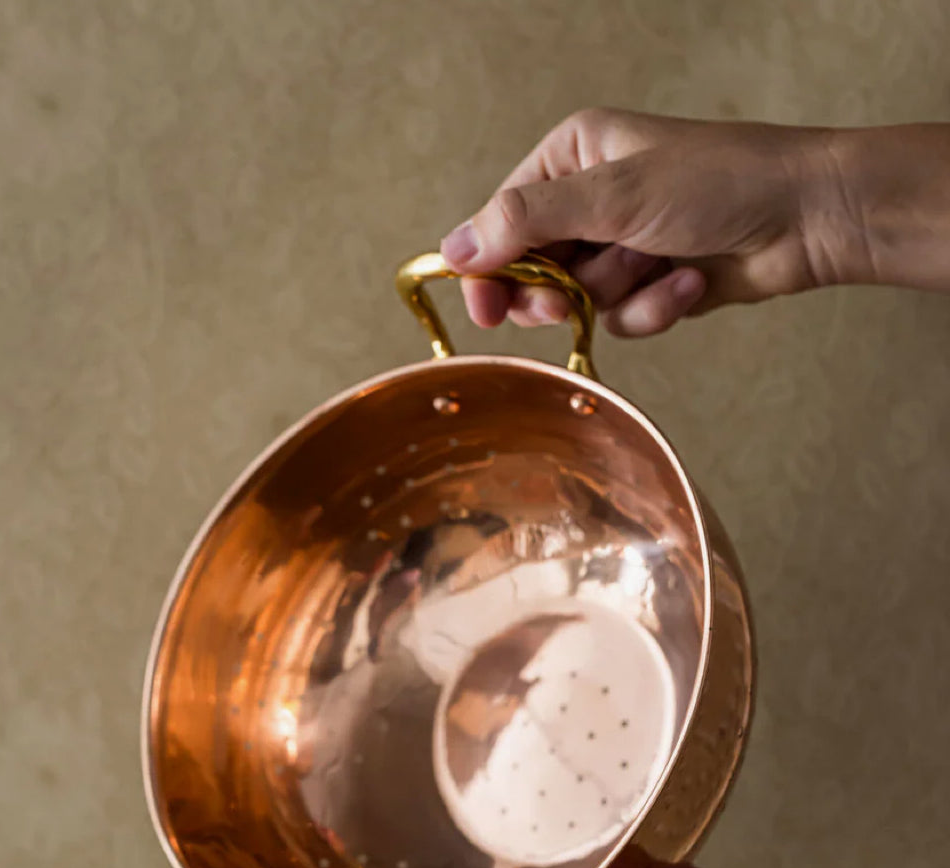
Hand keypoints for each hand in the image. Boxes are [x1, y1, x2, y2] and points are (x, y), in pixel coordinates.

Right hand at [441, 109, 949, 337]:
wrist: (807, 217)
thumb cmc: (719, 182)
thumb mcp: (613, 195)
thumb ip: (527, 222)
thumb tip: (452, 247)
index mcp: (573, 157)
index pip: (501, 219)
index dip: (487, 267)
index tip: (483, 309)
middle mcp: (592, 197)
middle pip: (533, 269)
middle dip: (557, 290)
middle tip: (568, 300)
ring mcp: (624, 244)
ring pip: (581, 301)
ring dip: (619, 296)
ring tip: (657, 268)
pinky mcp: (653, 284)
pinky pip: (623, 319)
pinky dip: (655, 309)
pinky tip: (690, 283)